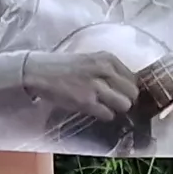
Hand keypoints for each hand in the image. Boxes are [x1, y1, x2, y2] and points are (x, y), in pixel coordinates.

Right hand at [19, 48, 146, 119]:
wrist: (39, 72)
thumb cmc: (64, 67)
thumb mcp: (90, 60)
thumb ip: (108, 70)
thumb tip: (126, 86)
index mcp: (108, 58)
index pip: (133, 78)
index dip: (128, 88)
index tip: (121, 93)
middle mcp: (105, 70)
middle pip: (132, 92)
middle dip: (125, 99)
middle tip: (114, 102)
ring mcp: (96, 86)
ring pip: (124, 104)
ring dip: (116, 109)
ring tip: (105, 106)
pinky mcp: (87, 101)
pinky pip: (108, 114)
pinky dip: (104, 115)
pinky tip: (94, 110)